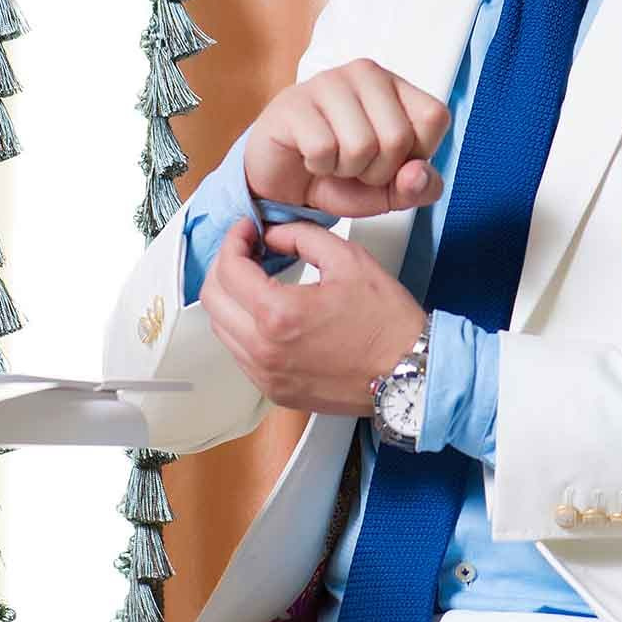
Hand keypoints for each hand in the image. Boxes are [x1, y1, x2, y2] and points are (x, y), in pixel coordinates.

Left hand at [200, 218, 426, 415]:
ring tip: (255, 277)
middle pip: (212, 299)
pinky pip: (239, 353)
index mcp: (279, 315)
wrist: (409, 375)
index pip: (229, 269)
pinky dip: (242, 326)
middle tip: (246, 249)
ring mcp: (266, 376)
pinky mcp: (275, 392)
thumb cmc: (387, 323)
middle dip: (224, 266)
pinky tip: (266, 310)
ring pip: (221, 328)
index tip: (246, 229)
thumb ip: (301, 236)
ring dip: (230, 297)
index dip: (234, 239)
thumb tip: (271, 235)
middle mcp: (264, 350)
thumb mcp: (348, 259)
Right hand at [245, 58, 450, 217]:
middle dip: (377, 172)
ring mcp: (327, 82)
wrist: (281, 179)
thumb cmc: (336, 174)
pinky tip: (310, 156)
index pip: (434, 117)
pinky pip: (323, 149)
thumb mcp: (387, 191)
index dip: (417, 154)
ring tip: (332, 160)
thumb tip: (418, 174)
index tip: (388, 159)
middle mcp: (365, 74)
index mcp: (395, 87)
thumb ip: (416, 187)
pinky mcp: (293, 102)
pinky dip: (318, 166)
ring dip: (346, 170)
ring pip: (361, 145)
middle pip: (398, 137)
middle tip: (354, 166)